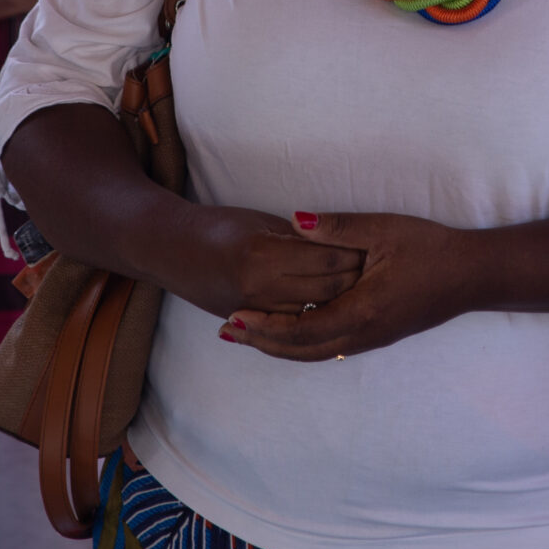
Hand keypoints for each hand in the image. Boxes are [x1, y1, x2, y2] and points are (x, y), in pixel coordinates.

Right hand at [161, 205, 363, 321]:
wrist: (171, 251)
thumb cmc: (216, 227)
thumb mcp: (260, 222)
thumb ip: (298, 238)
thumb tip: (336, 246)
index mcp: (264, 256)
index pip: (326, 261)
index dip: (354, 255)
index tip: (374, 249)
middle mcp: (260, 289)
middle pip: (326, 292)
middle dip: (354, 281)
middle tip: (377, 270)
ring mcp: (254, 310)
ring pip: (314, 313)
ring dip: (338, 303)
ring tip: (362, 289)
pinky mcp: (250, 322)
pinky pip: (293, 326)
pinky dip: (315, 315)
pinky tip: (333, 307)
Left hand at [222, 211, 466, 362]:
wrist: (473, 275)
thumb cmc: (431, 249)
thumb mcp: (383, 229)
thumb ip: (337, 227)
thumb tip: (294, 220)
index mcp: (363, 311)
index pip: (301, 329)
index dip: (265, 327)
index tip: (234, 318)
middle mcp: (364, 334)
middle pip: (302, 351)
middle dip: (262, 343)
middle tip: (228, 334)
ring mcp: (372, 339)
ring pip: (316, 355)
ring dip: (280, 347)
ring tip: (249, 337)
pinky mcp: (378, 335)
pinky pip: (330, 349)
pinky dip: (302, 345)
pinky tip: (288, 332)